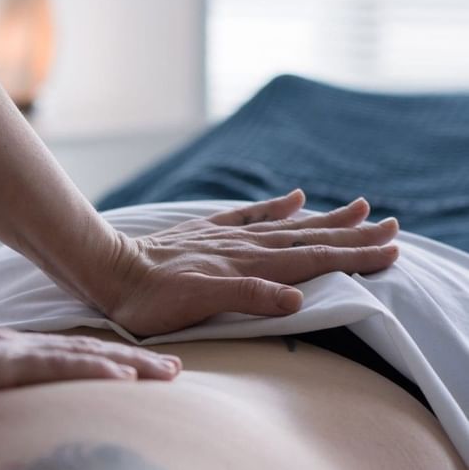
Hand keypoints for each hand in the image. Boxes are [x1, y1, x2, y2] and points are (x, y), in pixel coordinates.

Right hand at [0, 303, 180, 397]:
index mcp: (6, 347)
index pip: (69, 352)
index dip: (109, 359)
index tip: (142, 366)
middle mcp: (16, 343)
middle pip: (89, 350)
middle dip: (136, 361)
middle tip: (177, 367)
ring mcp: (9, 350)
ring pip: (83, 356)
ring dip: (131, 365)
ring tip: (170, 372)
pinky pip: (53, 367)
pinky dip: (92, 370)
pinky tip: (123, 375)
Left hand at [100, 190, 398, 335]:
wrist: (110, 271)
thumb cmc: (151, 299)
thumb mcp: (198, 304)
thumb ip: (248, 296)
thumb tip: (297, 297)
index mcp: (248, 264)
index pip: (312, 259)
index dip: (353, 255)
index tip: (390, 249)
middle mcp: (243, 245)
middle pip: (309, 238)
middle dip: (352, 234)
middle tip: (392, 224)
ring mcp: (226, 236)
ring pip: (287, 226)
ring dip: (325, 219)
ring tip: (359, 206)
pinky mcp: (208, 232)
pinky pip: (249, 215)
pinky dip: (274, 207)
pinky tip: (294, 198)